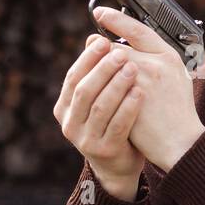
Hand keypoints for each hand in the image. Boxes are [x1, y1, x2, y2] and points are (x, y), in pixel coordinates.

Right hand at [53, 33, 145, 195]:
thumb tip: (94, 39)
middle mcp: (70, 124)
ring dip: (117, 85)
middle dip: (103, 69)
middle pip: (84, 91)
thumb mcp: (98, 99)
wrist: (117, 165)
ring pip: (100, 107)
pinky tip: (140, 92)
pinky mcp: (104, 150)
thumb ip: (96, 74)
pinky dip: (129, 107)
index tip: (103, 41)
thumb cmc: (110, 125)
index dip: (88, 59)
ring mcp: (85, 140)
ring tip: (132, 69)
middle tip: (120, 53)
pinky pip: (117, 125)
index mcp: (65, 108)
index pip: (73, 78)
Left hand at [93, 7, 204, 171]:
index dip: (117, 19)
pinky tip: (97, 92)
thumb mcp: (175, 76)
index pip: (138, 29)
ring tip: (92, 74)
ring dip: (98, 69)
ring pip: (108, 67)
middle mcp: (155, 65)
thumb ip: (152, 58)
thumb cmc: (178, 110)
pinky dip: (100, 88)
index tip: (100, 13)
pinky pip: (106, 88)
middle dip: (101, 50)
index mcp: (168, 56)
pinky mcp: (130, 100)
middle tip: (91, 49)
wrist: (181, 141)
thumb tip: (120, 46)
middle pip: (116, 48)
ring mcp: (142, 82)